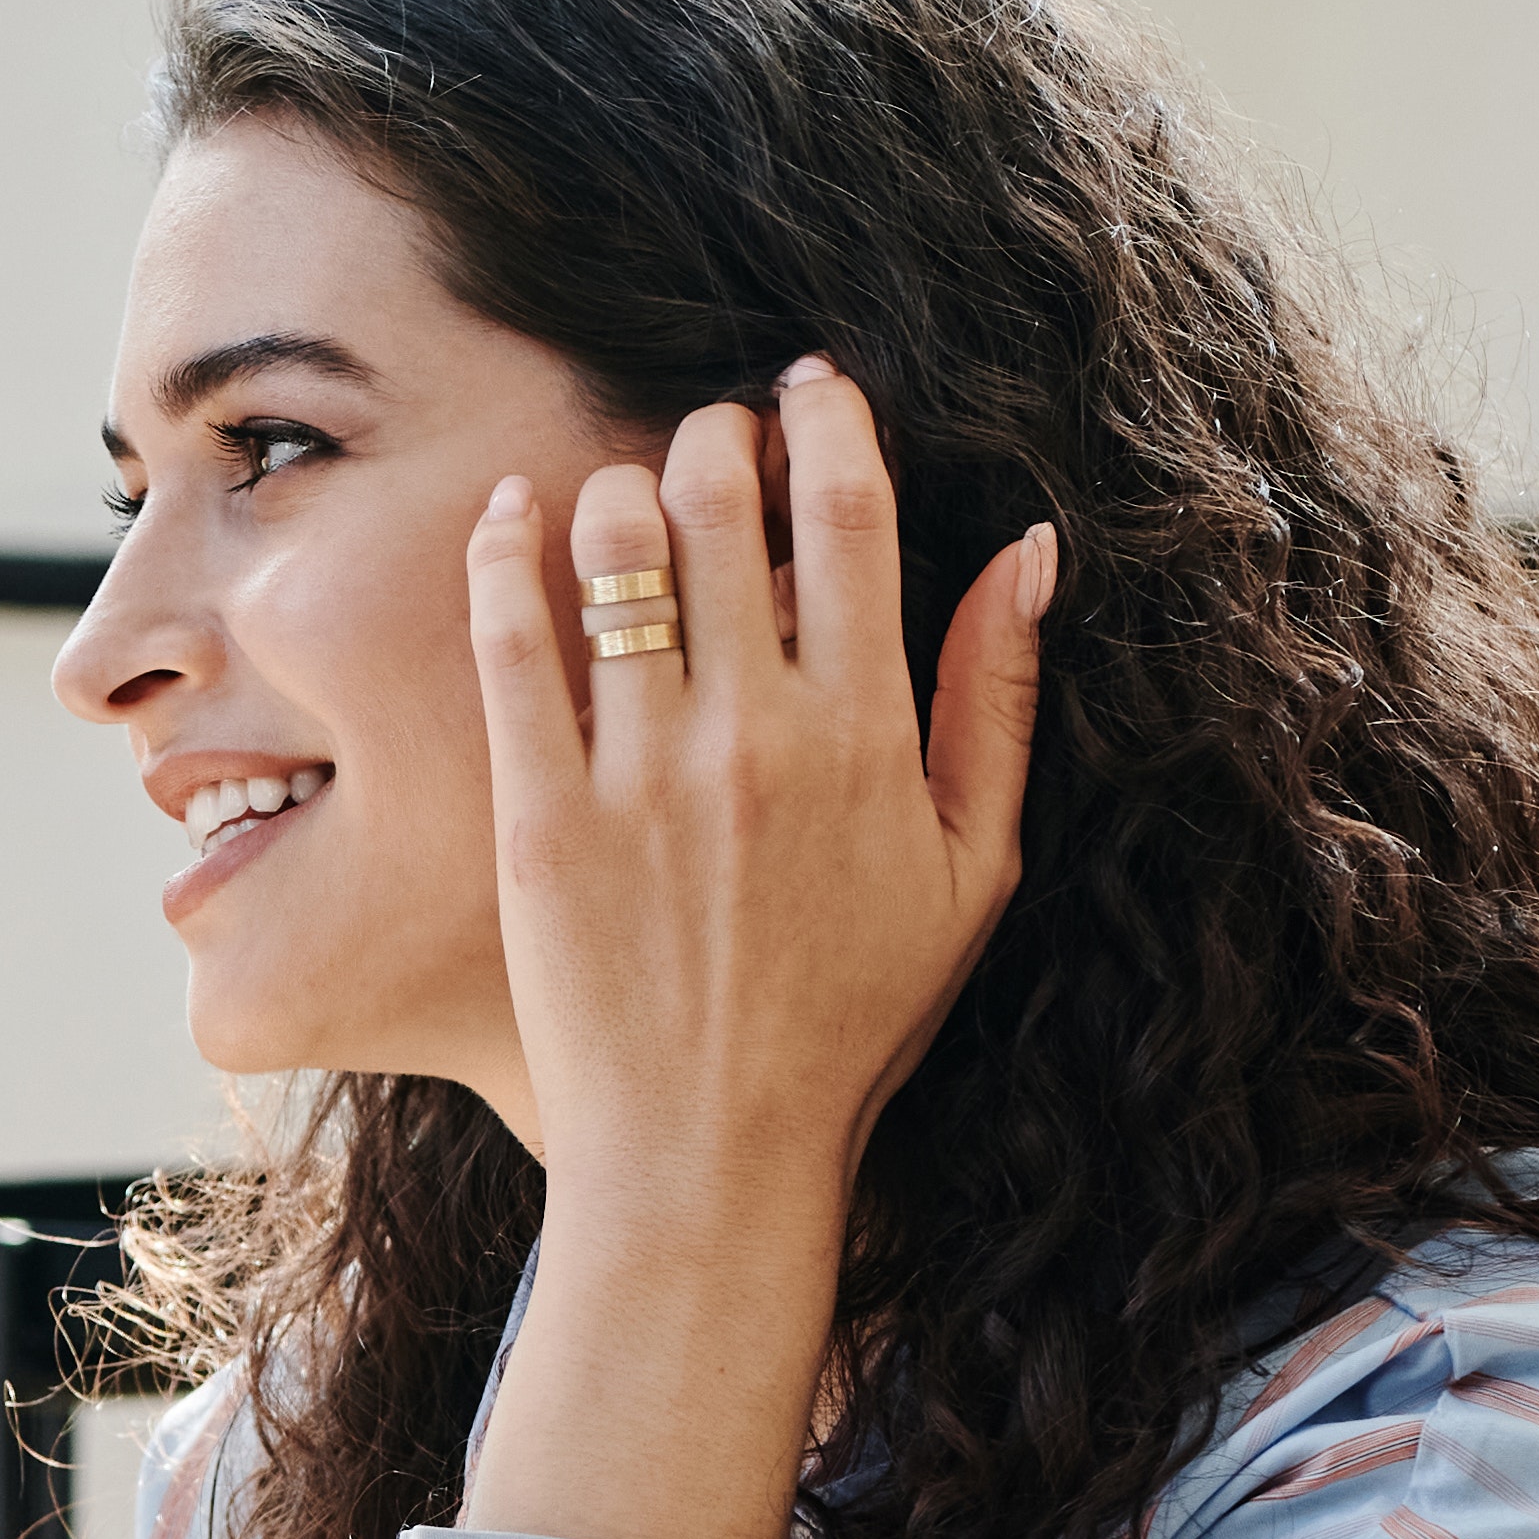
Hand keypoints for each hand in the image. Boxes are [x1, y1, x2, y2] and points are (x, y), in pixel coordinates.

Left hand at [464, 358, 1054, 1229]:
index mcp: (867, 734)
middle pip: (728, 508)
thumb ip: (1001, 699)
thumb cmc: (853, 1015)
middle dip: (717, 436)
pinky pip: (512, 650)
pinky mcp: (538, 819)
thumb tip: (1032, 546)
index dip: (828, 422)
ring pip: (620, 557)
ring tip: (628, 490)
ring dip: (622, 488)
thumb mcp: (973, 868)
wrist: (710, 1151)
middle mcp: (755, 736)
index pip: (851, 515)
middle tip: (710, 433)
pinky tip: (509, 513)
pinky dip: (507, 560)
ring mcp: (640, 775)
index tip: (807, 387)